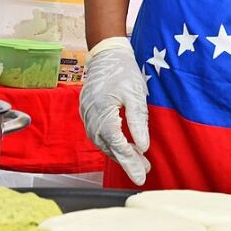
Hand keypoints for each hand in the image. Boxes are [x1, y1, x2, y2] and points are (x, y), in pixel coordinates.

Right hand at [79, 37, 149, 184]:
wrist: (106, 54)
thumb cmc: (123, 71)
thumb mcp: (135, 95)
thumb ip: (138, 121)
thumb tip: (143, 147)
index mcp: (102, 113)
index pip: (117, 145)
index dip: (130, 162)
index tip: (141, 176)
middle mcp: (91, 118)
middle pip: (109, 148)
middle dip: (127, 161)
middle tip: (144, 171)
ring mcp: (87, 116)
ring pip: (103, 143)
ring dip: (119, 153)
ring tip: (139, 162)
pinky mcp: (88, 113)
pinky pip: (99, 134)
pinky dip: (112, 143)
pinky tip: (124, 146)